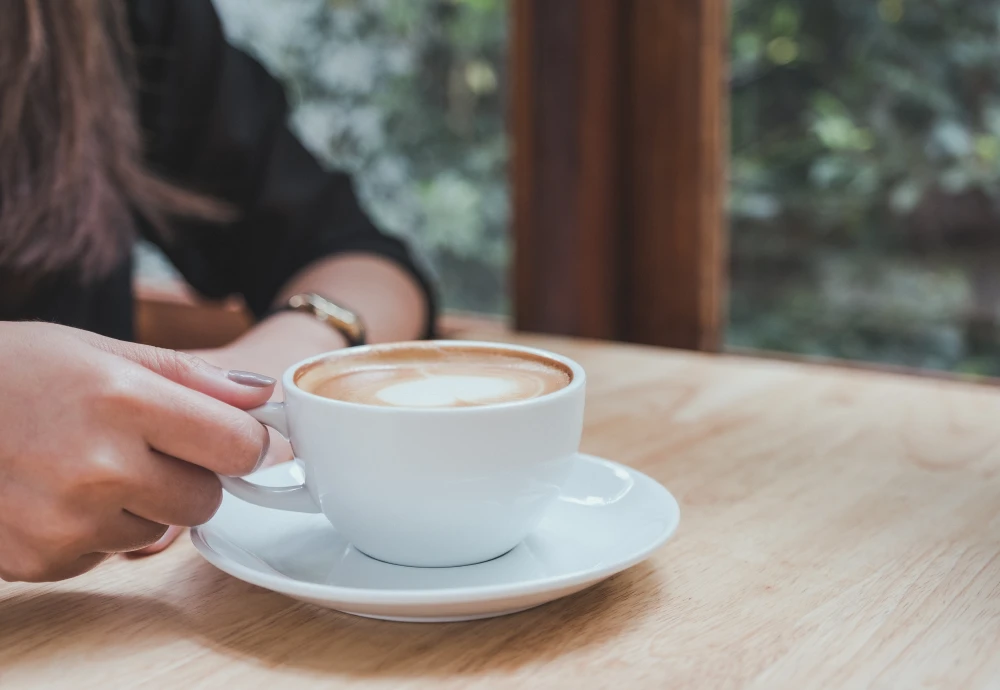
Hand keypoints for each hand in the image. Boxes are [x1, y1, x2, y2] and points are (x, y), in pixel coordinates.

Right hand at [0, 321, 273, 581]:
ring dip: (142, 504)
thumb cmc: (13, 371)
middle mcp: (98, 468)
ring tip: (87, 464)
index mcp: (122, 401)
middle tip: (144, 445)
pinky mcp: (41, 560)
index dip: (240, 442)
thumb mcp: (101, 350)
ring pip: (161, 531)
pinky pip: (109, 554)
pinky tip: (55, 493)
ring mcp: (66, 522)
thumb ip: (190, 376)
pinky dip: (96, 530)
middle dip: (191, 475)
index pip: (238, 446)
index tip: (227, 436)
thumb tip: (263, 396)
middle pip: (207, 498)